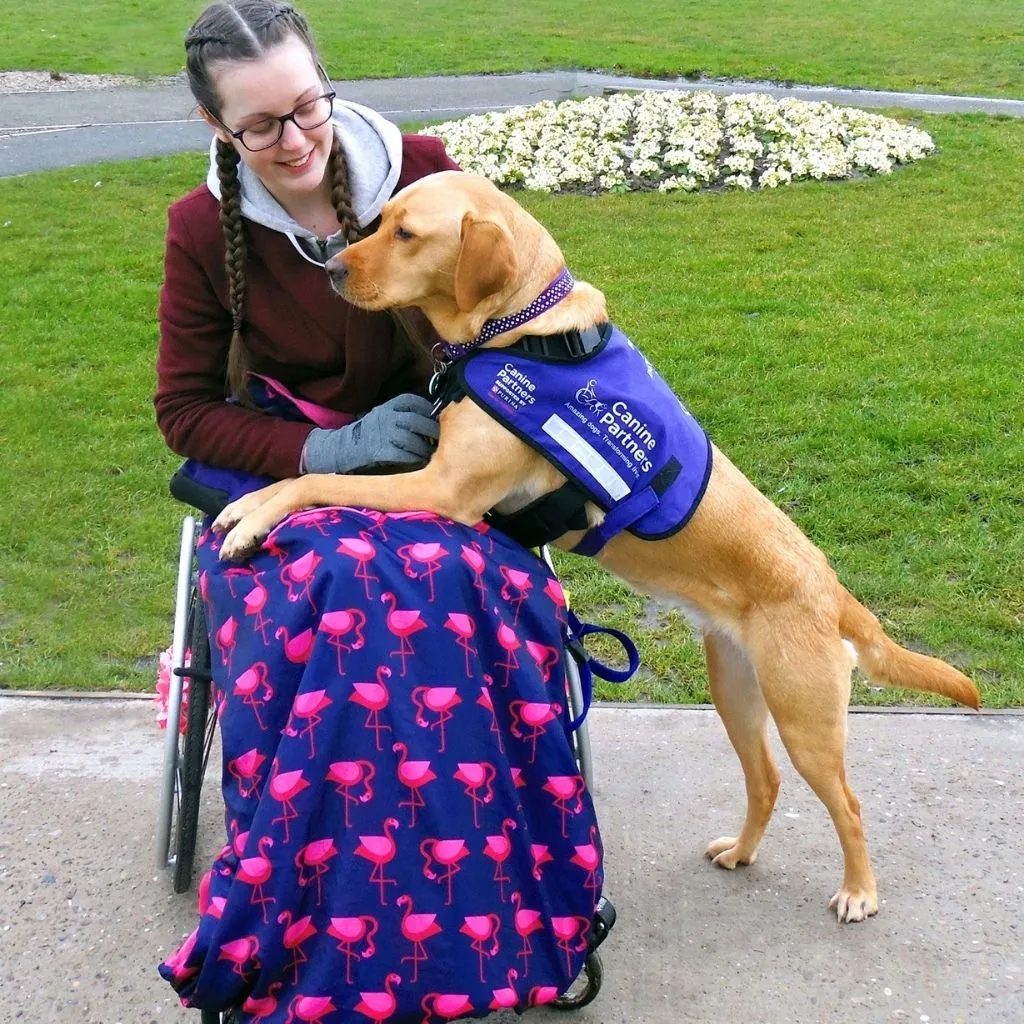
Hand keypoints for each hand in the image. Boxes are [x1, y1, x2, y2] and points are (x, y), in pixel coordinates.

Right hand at [301, 393, 438, 473]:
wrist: (342, 448)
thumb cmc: (369, 432)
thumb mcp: (384, 414)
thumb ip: (403, 413)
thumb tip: (432, 419)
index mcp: (389, 405)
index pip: (415, 402)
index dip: (429, 411)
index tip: (436, 419)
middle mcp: (386, 417)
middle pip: (418, 422)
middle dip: (432, 432)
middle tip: (439, 439)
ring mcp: (383, 434)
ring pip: (414, 441)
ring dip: (426, 449)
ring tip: (431, 453)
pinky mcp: (381, 452)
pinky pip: (405, 456)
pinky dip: (415, 460)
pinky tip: (419, 462)